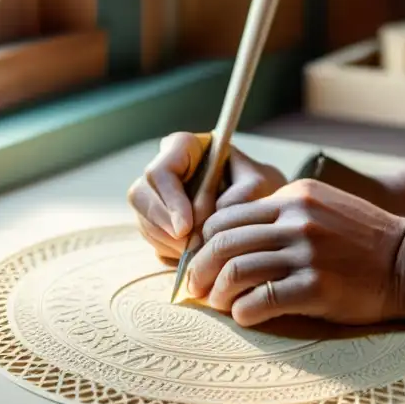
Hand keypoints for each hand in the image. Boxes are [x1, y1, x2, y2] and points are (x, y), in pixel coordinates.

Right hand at [127, 132, 286, 262]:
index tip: (188, 227)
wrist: (264, 209)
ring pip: (144, 219)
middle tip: (190, 247)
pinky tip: (196, 255)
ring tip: (200, 252)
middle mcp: (164, 168)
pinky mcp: (158, 220)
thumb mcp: (259, 185)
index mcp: (183, 147)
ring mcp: (157, 195)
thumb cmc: (262, 188)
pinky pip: (152, 238)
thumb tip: (209, 215)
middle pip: (140, 194)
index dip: (170, 200)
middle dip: (163, 225)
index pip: (161, 170)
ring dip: (168, 242)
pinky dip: (170, 251)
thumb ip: (239, 195)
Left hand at [186, 179, 404, 326]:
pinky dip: (243, 312)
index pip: (226, 216)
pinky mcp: (316, 287)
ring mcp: (306, 253)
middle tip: (193, 289)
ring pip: (235, 270)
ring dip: (216, 294)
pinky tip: (244, 317)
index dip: (203, 242)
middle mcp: (296, 219)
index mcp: (294, 196)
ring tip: (216, 306)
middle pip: (222, 242)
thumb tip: (234, 237)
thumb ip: (283, 214)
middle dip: (199, 269)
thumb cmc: (366, 241)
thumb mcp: (323, 207)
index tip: (200, 262)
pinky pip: (261, 300)